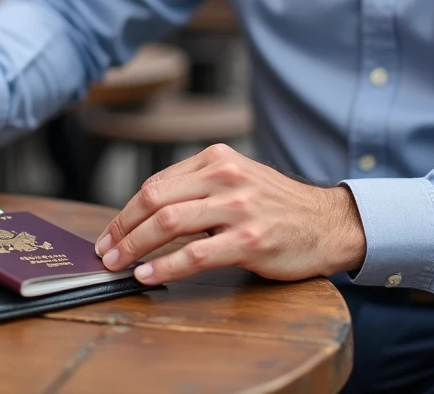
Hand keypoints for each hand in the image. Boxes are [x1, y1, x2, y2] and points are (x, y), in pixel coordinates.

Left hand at [94, 144, 365, 285]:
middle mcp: (226, 177)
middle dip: (123, 229)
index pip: (156, 184)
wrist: (328, 223)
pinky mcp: (249, 240)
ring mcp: (238, 208)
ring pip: (169, 224)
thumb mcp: (238, 178)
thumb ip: (198, 187)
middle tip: (105, 251)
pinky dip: (165, 267)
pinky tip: (148, 275)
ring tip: (117, 264)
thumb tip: (146, 214)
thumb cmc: (277, 205)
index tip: (110, 233)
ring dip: (134, 247)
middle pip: (155, 200)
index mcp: (217, 159)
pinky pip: (195, 255)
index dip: (126, 212)